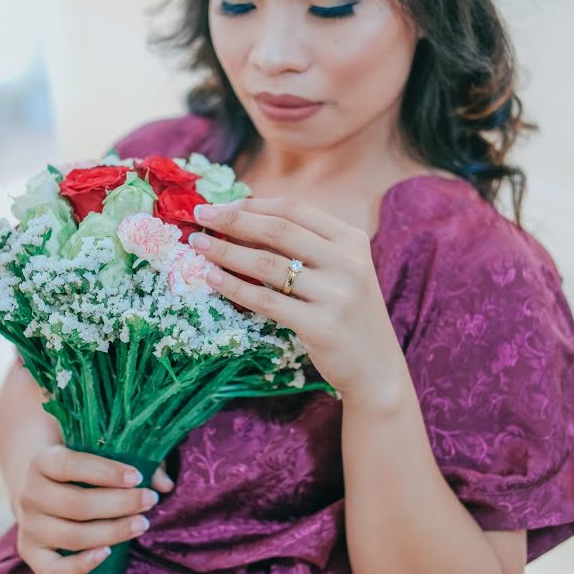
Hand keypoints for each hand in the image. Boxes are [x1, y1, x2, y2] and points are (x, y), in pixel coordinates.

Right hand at [13, 443, 173, 573]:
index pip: (71, 465)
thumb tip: (165, 484)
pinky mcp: (30, 552)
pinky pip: (53, 569)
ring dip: (112, 532)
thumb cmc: (80, 467)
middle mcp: (29, 493)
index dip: (106, 472)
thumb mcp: (99, 454)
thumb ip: (133, 461)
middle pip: (76, 504)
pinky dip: (80, 566)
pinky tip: (108, 552)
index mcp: (42, 461)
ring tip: (142, 524)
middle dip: (119, 504)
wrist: (41, 486)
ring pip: (71, 536)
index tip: (137, 477)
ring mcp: (28, 525)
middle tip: (150, 500)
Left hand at [189, 198, 399, 397]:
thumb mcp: (337, 272)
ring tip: (197, 245)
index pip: (294, 210)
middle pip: (278, 230)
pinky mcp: (322, 326)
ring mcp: (336, 295)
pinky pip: (266, 301)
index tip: (219, 205)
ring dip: (226, 251)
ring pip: (267, 264)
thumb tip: (240, 222)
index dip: (252, 205)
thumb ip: (302, 247)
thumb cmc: (346, 314)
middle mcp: (347, 262)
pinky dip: (234, 287)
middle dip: (232, 220)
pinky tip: (212, 278)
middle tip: (199, 215)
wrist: (376, 368)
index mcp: (351, 240)